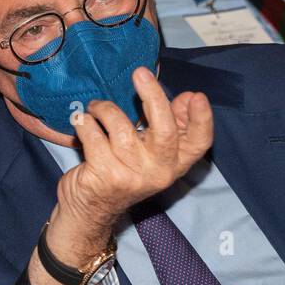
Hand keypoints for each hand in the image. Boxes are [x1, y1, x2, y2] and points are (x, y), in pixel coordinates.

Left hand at [45, 66, 211, 266]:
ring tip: (96, 107)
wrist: (87, 212)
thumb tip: (188, 98)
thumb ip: (170, 126)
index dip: (202, 119)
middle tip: (140, 72)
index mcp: (174, 165)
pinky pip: (93, 135)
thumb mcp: (149, 153)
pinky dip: (84, 122)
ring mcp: (131, 176)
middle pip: (164, 130)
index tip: (196, 96)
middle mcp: (157, 172)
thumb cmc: (120, 173)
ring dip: (103, 109)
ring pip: (119, 126)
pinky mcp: (104, 176)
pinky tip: (82, 122)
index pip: (199, 143)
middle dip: (153, 96)